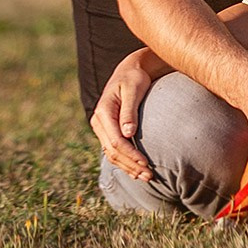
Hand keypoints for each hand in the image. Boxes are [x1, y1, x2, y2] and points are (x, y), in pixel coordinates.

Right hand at [89, 48, 164, 182]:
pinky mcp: (108, 130)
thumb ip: (130, 111)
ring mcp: (101, 127)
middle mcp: (98, 121)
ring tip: (146, 177)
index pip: (115, 140)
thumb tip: (128, 133)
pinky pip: (114, 150)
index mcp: (103, 111)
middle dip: (130, 165)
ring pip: (112, 154)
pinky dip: (125, 161)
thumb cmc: (134, 78)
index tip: (146, 163)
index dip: (130, 154)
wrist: (129, 70)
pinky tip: (137, 170)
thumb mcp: (133, 90)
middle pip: (112, 151)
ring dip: (128, 167)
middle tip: (149, 176)